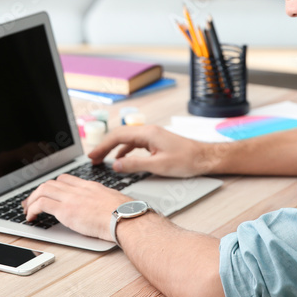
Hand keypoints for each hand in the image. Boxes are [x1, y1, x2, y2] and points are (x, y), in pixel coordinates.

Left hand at [22, 174, 127, 240]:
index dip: (54, 186)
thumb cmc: (126, 215)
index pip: (66, 179)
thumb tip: (106, 212)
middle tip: (32, 202)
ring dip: (32, 199)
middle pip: (52, 182)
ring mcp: (72, 198)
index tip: (49, 194)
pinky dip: (33, 209)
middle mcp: (79, 189)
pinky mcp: (66, 210)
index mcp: (91, 187)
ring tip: (28, 210)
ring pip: (44, 189)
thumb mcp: (114, 203)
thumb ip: (105, 203)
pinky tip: (31, 217)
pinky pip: (42, 204)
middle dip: (39, 191)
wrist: (127, 218)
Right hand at [88, 125, 214, 176]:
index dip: (102, 146)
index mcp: (147, 133)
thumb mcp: (158, 165)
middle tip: (93, 158)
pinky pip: (134, 143)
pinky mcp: (155, 141)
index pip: (117, 136)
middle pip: (119, 135)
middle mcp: (148, 131)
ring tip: (103, 160)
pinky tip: (122, 160)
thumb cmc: (186, 160)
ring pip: (126, 139)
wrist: (204, 157)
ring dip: (113, 148)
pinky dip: (124, 150)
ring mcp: (152, 135)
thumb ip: (135, 165)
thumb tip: (116, 165)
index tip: (92, 156)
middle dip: (104, 146)